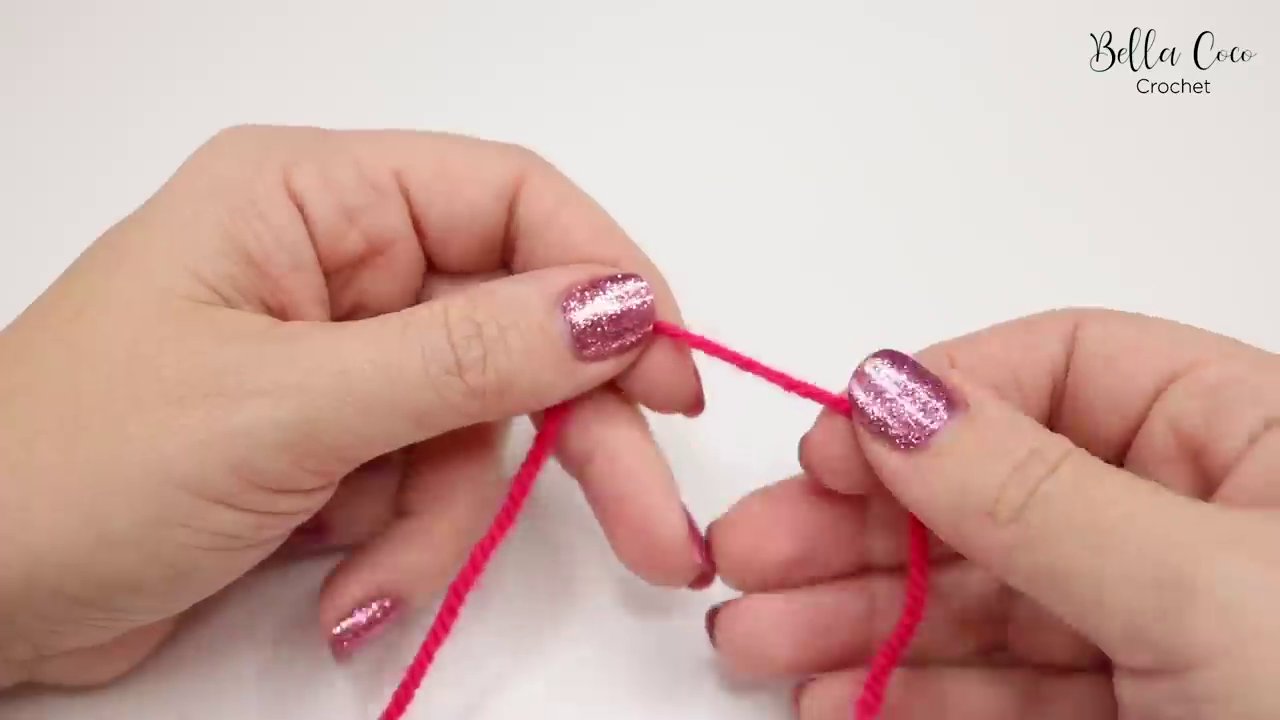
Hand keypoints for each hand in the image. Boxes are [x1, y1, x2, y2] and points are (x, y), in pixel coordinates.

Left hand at [0, 126, 711, 686]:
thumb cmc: (79, 468)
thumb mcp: (291, 405)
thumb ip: (468, 354)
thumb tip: (621, 307)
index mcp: (313, 198)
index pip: (508, 203)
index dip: (604, 280)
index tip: (672, 374)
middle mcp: (337, 265)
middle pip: (513, 328)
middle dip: (571, 436)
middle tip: (650, 532)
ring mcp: (340, 361)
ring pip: (475, 428)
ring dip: (443, 519)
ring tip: (373, 582)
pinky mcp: (335, 444)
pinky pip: (426, 484)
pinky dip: (402, 546)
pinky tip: (343, 593)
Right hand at [707, 309, 1279, 718]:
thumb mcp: (1206, 590)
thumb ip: (1035, 490)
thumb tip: (890, 395)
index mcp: (1251, 440)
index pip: (1062, 370)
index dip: (935, 401)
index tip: (831, 448)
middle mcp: (1198, 523)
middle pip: (993, 493)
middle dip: (860, 529)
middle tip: (748, 558)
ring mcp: (1161, 631)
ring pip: (981, 602)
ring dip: (858, 621)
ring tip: (756, 643)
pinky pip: (1003, 694)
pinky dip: (912, 698)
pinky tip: (836, 703)